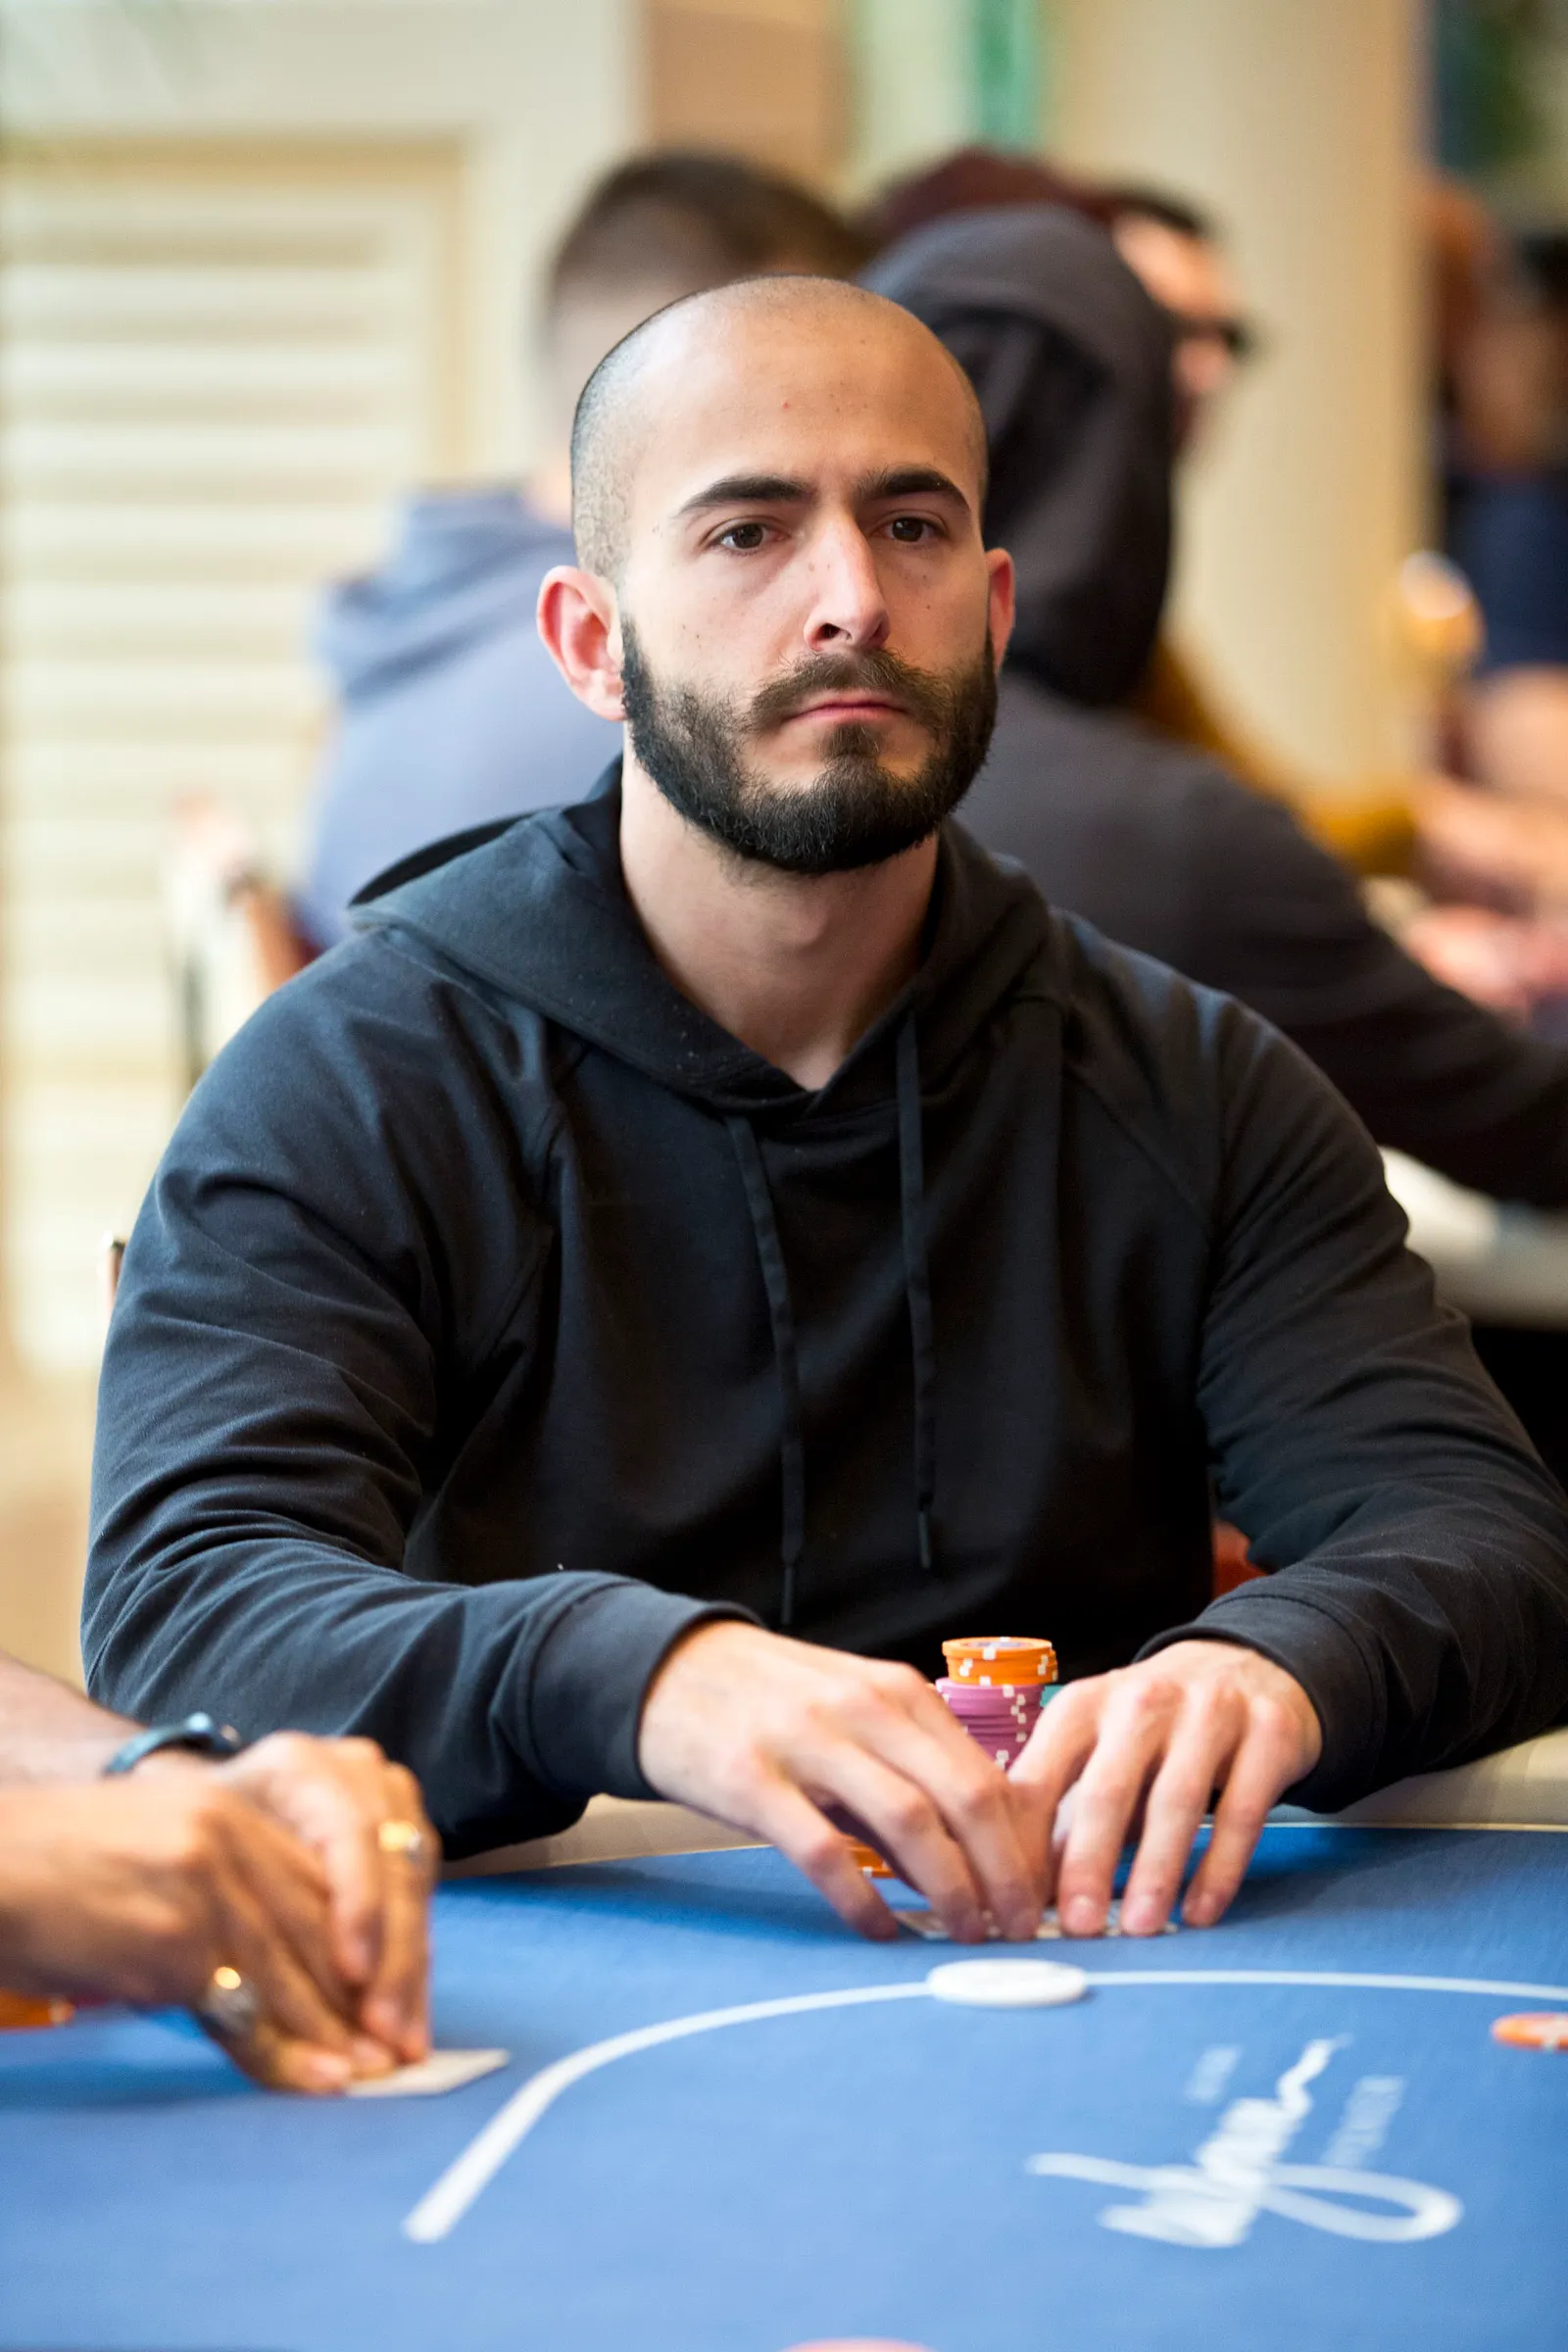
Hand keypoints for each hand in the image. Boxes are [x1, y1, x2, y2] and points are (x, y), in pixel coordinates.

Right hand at [0, 1777, 394, 2091]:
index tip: (393, 1993)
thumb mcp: (164, 1853)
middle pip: (319, 1927)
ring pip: (290, 1972)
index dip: (365, 1943)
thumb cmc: (67, 1871)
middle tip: (398, 2047)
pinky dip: (284, 2055)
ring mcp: (204, 1889)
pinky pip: (243, 2012)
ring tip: (371, 2075)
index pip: (320, 1883)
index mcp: (234, 1812)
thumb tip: (291, 1955)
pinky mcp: (175, 1943)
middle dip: (364, 1995)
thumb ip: (231, 1882)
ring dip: (336, 2035)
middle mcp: (229, 1840)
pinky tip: (319, 2081)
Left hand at [210, 1733, 433, 2063]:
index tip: (354, 1976)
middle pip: (394, 1865)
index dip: (357, 1904)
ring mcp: (392, 1800)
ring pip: (415, 1890)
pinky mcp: (408, 1836)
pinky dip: (411, 1969)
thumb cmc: (189, 1844)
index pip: (347, 1831)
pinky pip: (419, 1906)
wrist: (213, 1807)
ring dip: (410, 1972)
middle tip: (385, 2033)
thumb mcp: (194, 1866)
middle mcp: (357, 1772)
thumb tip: (244, 2002)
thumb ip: (230, 1914)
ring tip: (403, 2044)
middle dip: (393, 1958)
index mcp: (298, 1766)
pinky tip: (408, 2023)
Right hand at [637, 1622, 1040, 1942]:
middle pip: (964, 1797)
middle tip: (1017, 1929)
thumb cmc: (771, 1701)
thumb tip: (967, 1860)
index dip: (1022, 1844)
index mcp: (896, 1692)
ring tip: (964, 1935)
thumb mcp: (851, 1715)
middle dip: (1003, 1874)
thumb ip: (907, 1774)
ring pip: (908, 1820)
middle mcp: (862, 1708)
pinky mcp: (750, 1778)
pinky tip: (878, 1929)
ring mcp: (806, 1741)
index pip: (987, 1775)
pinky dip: (860, 1897)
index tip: (1037, 1896)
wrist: (668, 1669)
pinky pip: (822, 1849)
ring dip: (949, 1889)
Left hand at [1010, 1640, 1321, 1937]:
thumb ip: (1069, 1812)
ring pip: (1176, 1800)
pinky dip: (1220, 1868)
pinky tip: (1200, 1912)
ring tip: (1140, 1928)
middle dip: (1089, 1862)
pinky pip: (1241, 1811)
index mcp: (1086, 1705)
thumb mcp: (1104, 1750)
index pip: (1041, 1774)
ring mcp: (1209, 1711)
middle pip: (1107, 1787)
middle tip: (1078, 1925)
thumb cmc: (1157, 1725)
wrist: (1248, 1665)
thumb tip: (1030, 1889)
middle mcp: (1143, 1700)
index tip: (1017, 1902)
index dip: (1025, 1842)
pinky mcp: (1267, 1733)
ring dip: (1156, 1871)